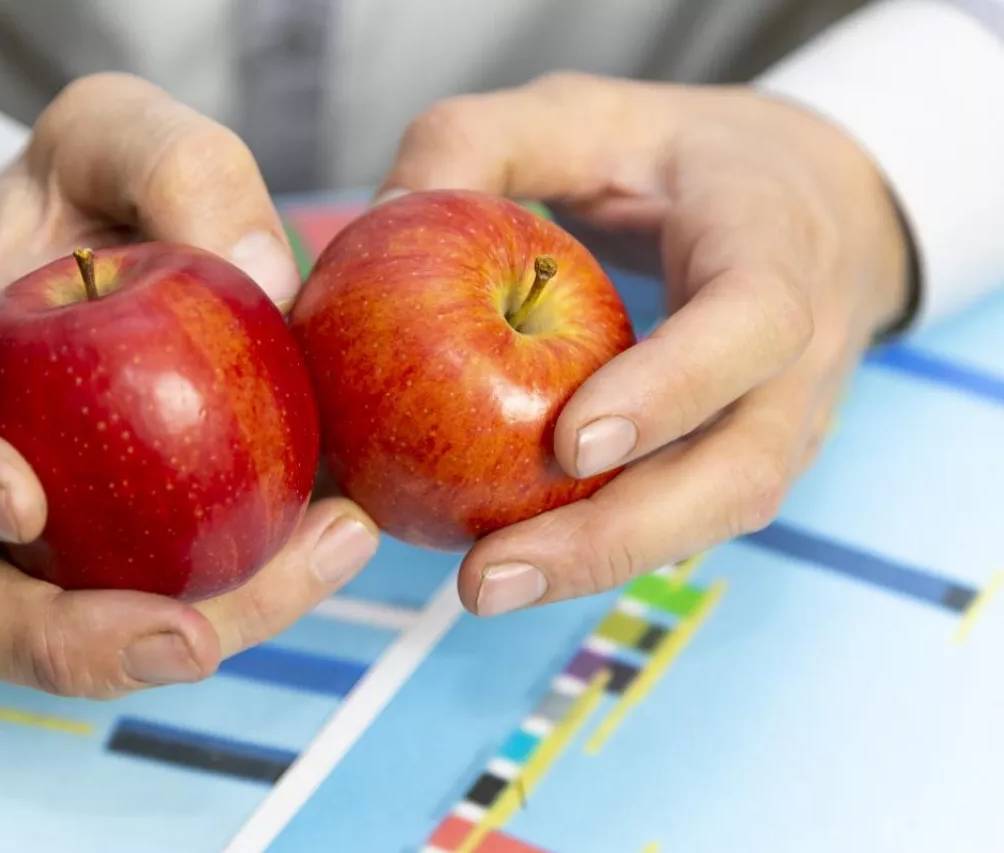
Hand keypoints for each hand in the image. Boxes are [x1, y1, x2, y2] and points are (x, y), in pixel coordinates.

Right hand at [0, 73, 378, 696]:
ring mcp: (47, 533)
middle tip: (190, 640)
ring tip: (333, 547)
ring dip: (205, 626)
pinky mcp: (136, 554)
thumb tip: (264, 281)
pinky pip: (183, 602)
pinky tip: (350, 526)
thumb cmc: (107, 181)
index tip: (22, 500)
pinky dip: (266, 586)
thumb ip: (177, 166)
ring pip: (83, 637)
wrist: (138, 241)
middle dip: (65, 646)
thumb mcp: (128, 130)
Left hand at [378, 73, 910, 615]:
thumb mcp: (583, 116)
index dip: (673, 388)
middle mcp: (799, 356)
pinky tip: (509, 556)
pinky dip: (598, 543)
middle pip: (740, 474)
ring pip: (714, 518)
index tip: (570, 441)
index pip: (751, 325)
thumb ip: (483, 142)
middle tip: (487, 576)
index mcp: (775, 247)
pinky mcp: (744, 457)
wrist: (806, 202)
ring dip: (599, 564)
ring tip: (482, 586)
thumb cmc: (680, 157)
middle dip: (615, 538)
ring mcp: (783, 421)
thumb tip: (384, 211)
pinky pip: (682, 515)